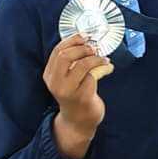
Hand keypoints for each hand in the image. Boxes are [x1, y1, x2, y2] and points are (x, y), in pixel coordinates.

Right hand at [43, 35, 108, 158]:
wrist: (78, 121)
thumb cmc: (75, 96)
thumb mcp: (66, 79)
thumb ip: (71, 63)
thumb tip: (86, 42)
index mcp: (49, 75)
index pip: (57, 51)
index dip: (72, 40)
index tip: (86, 36)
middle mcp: (55, 82)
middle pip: (66, 56)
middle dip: (83, 48)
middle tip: (95, 48)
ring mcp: (68, 90)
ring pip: (82, 64)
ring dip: (96, 58)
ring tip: (104, 59)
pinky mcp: (82, 96)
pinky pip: (93, 75)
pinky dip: (103, 68)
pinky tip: (108, 68)